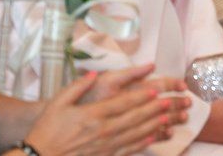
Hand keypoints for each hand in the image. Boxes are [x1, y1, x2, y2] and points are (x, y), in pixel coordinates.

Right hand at [25, 69, 189, 155]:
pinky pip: (128, 149)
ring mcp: (105, 146)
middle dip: (158, 108)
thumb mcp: (58, 103)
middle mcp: (103, 130)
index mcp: (93, 114)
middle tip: (175, 101)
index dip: (143, 95)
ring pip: (137, 133)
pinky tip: (155, 136)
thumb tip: (94, 73)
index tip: (158, 89)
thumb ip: (78, 86)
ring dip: (157, 124)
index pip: (124, 103)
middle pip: (136, 117)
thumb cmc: (47, 129)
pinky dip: (144, 142)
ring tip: (173, 118)